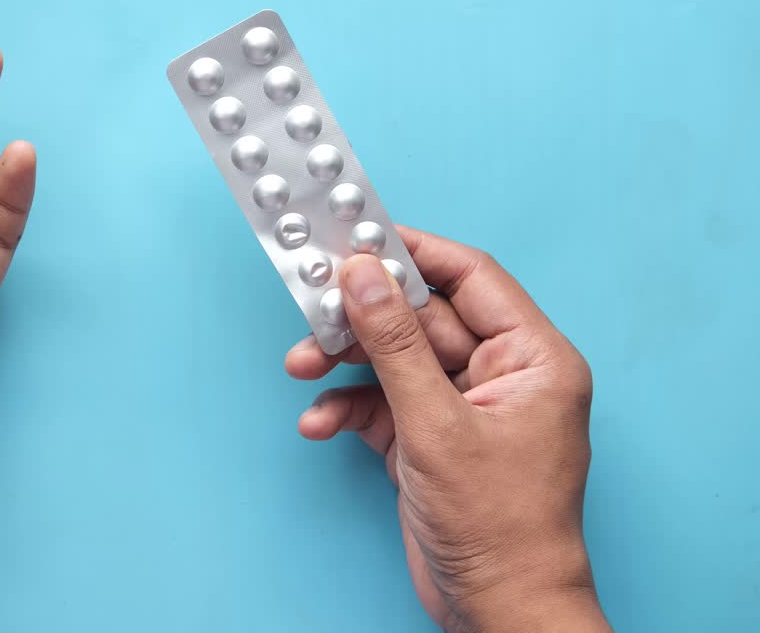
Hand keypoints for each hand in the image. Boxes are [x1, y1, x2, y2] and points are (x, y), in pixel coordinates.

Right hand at [285, 227, 609, 631]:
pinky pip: (379, 404)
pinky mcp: (427, 441)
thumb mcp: (436, 425)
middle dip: (361, 320)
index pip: (469, 278)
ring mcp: (459, 409)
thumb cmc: (500, 528)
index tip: (357, 237)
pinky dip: (346, 409)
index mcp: (531, 359)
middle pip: (418, 319)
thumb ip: (394, 345)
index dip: (412, 253)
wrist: (497, 612)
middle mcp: (498, 376)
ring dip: (344, 365)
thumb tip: (362, 275)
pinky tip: (319, 424)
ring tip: (302, 368)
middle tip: (312, 309)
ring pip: (391, 360)